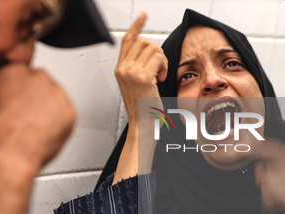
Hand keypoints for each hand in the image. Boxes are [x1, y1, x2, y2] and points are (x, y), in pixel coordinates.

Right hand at [0, 63, 74, 176]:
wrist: (8, 156)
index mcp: (15, 70)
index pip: (21, 72)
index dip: (18, 89)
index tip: (16, 100)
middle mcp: (38, 78)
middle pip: (39, 84)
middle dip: (33, 98)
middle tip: (24, 116)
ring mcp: (56, 94)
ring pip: (54, 98)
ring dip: (47, 109)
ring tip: (33, 126)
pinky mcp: (69, 111)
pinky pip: (65, 114)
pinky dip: (58, 123)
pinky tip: (43, 131)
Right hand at [112, 13, 167, 183]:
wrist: (143, 126)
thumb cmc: (144, 110)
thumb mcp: (138, 85)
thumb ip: (139, 68)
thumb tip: (151, 53)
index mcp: (120, 69)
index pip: (127, 39)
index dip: (136, 26)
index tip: (144, 15)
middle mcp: (123, 68)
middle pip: (143, 41)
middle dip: (157, 52)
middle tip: (159, 69)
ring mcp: (130, 71)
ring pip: (152, 47)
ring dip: (161, 60)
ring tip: (159, 76)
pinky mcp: (142, 76)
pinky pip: (158, 58)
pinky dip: (164, 67)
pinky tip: (160, 80)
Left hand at [256, 140, 284, 213]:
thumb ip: (277, 173)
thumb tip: (258, 168)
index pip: (275, 148)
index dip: (256, 148)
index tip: (241, 150)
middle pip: (268, 168)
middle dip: (264, 185)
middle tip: (268, 198)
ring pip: (269, 182)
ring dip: (267, 197)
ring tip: (274, 205)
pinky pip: (274, 194)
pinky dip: (271, 203)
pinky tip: (275, 209)